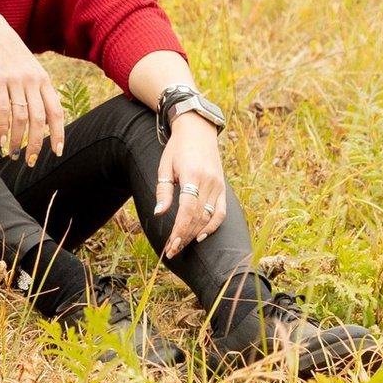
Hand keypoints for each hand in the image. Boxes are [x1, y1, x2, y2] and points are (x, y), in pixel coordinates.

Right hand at [0, 12, 66, 159]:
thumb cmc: (9, 52)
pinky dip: (3, 128)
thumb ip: (37, 89)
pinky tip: (1, 140)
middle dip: (36, 144)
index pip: (56, 112)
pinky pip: (2, 109)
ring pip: (22, 117)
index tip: (56, 152)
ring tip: (13, 154)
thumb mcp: (30, 68)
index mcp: (43, 80)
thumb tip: (41, 116)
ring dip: (18, 140)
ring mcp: (16, 81)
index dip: (58, 134)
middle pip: (40, 120)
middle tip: (30, 161)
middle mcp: (33, 81)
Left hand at [155, 107, 226, 257]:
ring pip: (209, 217)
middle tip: (172, 250)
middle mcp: (209, 181)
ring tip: (182, 245)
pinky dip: (213, 226)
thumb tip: (159, 213)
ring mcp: (218, 185)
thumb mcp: (165, 167)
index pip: (188, 209)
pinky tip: (201, 236)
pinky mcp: (222, 188)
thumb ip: (164, 191)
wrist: (198, 131)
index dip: (180, 229)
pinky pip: (221, 212)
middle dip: (185, 236)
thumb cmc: (177, 149)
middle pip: (198, 217)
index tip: (171, 244)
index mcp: (193, 175)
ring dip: (196, 234)